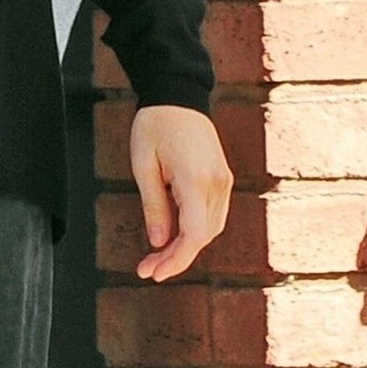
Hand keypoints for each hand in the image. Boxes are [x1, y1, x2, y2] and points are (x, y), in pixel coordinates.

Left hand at [130, 105, 232, 282]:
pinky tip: (174, 235)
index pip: (194, 235)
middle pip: (203, 236)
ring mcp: (223, 180)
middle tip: (147, 268)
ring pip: (211, 228)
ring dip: (186, 246)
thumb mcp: (143, 166)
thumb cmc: (155, 125)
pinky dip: (195, 230)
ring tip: (157, 256)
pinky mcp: (222, 177)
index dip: (176, 260)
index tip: (153, 273)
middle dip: (177, 257)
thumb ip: (154, 207)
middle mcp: (216, 183)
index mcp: (195, 180)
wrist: (178, 95)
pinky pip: (212, 214)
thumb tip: (159, 242)